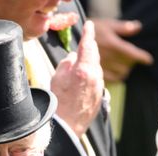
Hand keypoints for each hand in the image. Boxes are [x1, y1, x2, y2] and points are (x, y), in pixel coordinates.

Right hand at [51, 20, 104, 137]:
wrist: (66, 128)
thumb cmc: (57, 103)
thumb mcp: (57, 78)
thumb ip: (67, 63)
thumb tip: (74, 58)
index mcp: (83, 69)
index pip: (87, 45)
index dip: (88, 33)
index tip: (89, 25)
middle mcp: (95, 77)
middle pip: (94, 56)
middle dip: (89, 49)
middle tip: (84, 44)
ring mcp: (99, 87)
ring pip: (96, 69)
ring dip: (89, 65)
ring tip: (78, 70)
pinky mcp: (100, 97)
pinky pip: (96, 81)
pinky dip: (90, 78)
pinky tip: (81, 84)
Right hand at [91, 18, 153, 82]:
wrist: (74, 46)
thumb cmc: (92, 32)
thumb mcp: (107, 26)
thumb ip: (123, 27)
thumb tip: (138, 27)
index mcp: (112, 45)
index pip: (131, 53)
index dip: (142, 57)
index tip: (149, 60)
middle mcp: (109, 58)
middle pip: (127, 64)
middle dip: (131, 61)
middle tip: (130, 58)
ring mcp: (103, 68)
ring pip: (122, 73)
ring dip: (125, 69)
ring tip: (122, 65)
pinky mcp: (97, 76)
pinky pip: (113, 80)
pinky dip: (117, 77)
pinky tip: (116, 73)